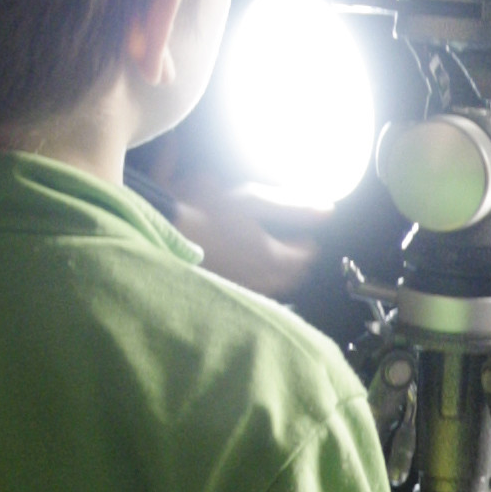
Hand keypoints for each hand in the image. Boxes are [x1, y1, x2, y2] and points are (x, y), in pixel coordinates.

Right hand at [172, 180, 334, 302]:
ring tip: (275, 263)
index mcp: (270, 257)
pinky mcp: (218, 288)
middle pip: (288, 278)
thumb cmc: (208, 211)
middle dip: (296, 265)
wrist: (161, 231)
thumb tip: (328, 210)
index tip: (309, 240)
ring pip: (267, 288)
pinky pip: (246, 290)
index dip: (307, 247)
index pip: (301, 258)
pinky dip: (254, 282)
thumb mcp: (253, 201)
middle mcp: (257, 278)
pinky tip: (247, 274)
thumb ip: (292, 207)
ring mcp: (237, 286)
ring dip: (277, 276)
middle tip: (298, 253)